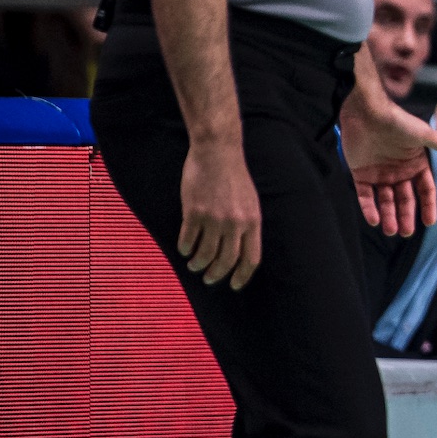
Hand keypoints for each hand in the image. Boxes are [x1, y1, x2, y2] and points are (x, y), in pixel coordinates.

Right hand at [178, 137, 263, 288]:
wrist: (218, 152)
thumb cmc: (235, 177)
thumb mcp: (250, 202)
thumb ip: (247, 224)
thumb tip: (240, 249)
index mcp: (252, 221)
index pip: (251, 258)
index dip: (242, 275)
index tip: (234, 285)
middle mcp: (235, 223)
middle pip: (226, 260)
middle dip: (216, 274)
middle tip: (209, 278)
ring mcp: (214, 218)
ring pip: (205, 253)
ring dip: (198, 263)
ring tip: (194, 264)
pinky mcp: (194, 211)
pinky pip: (188, 238)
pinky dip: (185, 247)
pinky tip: (184, 249)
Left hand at [341, 73, 436, 234]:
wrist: (366, 112)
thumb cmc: (397, 121)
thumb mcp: (422, 134)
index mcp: (415, 163)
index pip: (424, 189)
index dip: (427, 205)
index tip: (429, 222)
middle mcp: (398, 171)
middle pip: (404, 199)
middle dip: (405, 216)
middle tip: (405, 232)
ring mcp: (379, 173)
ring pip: (385, 200)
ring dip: (388, 216)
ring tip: (390, 231)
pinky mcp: (360, 173)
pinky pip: (365, 195)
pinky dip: (369, 208)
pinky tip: (374, 220)